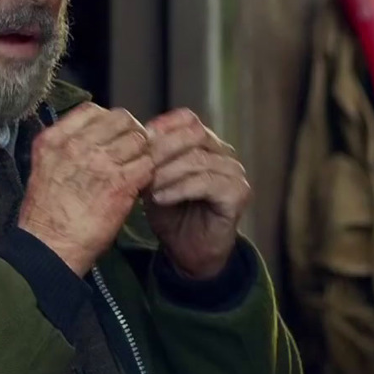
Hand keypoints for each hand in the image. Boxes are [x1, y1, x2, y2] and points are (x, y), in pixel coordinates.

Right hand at [18, 104, 153, 275]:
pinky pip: (148, 164)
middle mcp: (76, 145)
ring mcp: (99, 162)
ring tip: (138, 169)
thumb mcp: (43, 169)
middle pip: (121, 120)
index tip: (113, 136)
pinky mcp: (120, 183)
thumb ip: (65, 148)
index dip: (109, 122)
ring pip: (139, 139)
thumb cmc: (46, 216)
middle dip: (131, 133)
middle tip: (133, 151)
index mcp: (54, 140)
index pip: (93, 110)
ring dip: (143, 153)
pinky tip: (142, 184)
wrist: (49, 248)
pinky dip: (149, 173)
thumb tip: (93, 139)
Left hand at [143, 109, 250, 279]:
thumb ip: (151, 159)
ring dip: (167, 172)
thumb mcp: (156, 181)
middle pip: (194, 135)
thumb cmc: (172, 215)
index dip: (165, 124)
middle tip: (138, 163)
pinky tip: (160, 198)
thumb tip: (135, 138)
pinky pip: (206, 183)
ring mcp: (235, 174)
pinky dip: (180, 189)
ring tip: (145, 185)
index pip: (189, 120)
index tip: (141, 136)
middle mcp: (225, 155)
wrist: (190, 254)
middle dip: (162, 149)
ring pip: (198, 159)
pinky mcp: (238, 194)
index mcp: (208, 145)